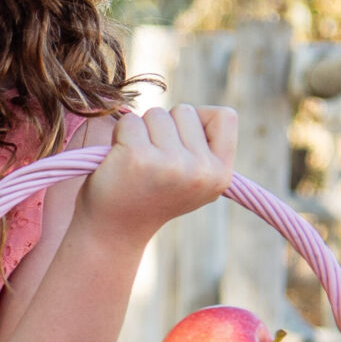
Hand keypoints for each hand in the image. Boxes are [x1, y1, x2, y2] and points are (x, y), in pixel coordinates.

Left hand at [74, 104, 236, 246]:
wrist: (114, 231)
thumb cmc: (150, 195)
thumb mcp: (191, 179)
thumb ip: (202, 149)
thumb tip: (196, 112)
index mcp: (220, 175)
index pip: (226, 116)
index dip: (199, 120)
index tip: (180, 143)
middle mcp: (200, 170)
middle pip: (184, 111)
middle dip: (163, 127)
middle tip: (152, 161)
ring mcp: (170, 164)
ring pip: (156, 113)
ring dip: (141, 130)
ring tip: (136, 162)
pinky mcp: (138, 157)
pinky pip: (130, 121)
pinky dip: (119, 134)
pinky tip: (119, 161)